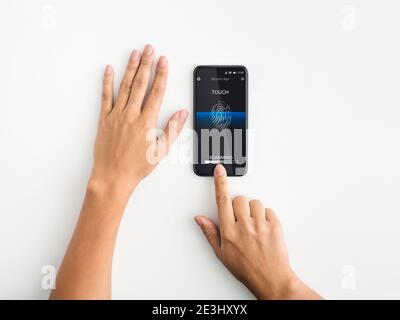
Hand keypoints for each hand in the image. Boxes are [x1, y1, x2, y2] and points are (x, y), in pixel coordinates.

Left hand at [90, 45, 187, 197]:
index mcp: (146, 122)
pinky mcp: (104, 119)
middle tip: (149, 49)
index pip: (156, 92)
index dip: (161, 75)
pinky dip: (107, 82)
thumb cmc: (136, 167)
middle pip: (140, 84)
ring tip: (134, 54)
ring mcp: (116, 116)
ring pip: (124, 87)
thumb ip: (172, 130)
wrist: (112, 176)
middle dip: (146, 64)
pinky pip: (105, 97)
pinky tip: (110, 70)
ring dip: (130, 68)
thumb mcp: (160, 151)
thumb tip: (182, 113)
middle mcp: (131, 115)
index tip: (163, 62)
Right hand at [195, 164, 320, 299]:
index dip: (220, 183)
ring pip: (255, 203)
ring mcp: (260, 226)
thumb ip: (210, 232)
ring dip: (253, 210)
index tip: (219, 170)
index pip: (222, 200)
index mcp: (229, 231)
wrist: (271, 279)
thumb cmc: (246, 268)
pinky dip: (266, 216)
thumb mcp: (222, 254)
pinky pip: (269, 210)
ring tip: (254, 225)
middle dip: (238, 205)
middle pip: (239, 199)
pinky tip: (263, 228)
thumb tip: (200, 219)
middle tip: (241, 219)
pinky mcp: (275, 226)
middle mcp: (244, 226)